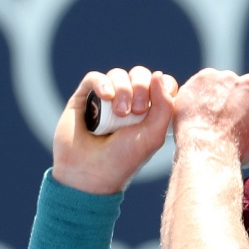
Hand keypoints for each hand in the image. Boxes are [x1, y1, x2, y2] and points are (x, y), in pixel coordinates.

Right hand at [51, 66, 178, 193]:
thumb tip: (158, 74)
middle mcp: (128, 102)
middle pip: (140, 74)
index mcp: (149, 111)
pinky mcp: (84, 98)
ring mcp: (105, 99)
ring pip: (118, 74)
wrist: (88, 174)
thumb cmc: (123, 159)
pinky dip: (103, 84)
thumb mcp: (153, 135)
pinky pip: (95, 78)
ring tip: (119, 113)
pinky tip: (107, 98)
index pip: (161, 83)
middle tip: (138, 111)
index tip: (157, 106)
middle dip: (141, 87)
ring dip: (123, 89)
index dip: (162, 86)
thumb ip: (164, 105)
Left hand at [172, 69, 248, 166]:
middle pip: (243, 83)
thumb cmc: (232, 153)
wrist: (207, 148)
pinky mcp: (205, 77)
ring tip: (205, 115)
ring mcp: (226, 78)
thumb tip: (247, 134)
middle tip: (222, 115)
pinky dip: (197, 93)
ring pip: (221, 81)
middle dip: (234, 95)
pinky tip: (194, 109)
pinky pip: (201, 82)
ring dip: (215, 93)